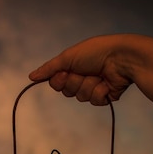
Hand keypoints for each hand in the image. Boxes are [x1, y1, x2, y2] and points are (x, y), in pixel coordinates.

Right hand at [28, 34, 152, 106]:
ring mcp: (94, 87)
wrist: (121, 57)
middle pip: (68, 92)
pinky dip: (99, 91)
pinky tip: (106, 82)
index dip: (59, 81)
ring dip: (88, 85)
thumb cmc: (95, 52)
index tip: (65, 73)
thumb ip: (49, 68)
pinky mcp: (105, 96)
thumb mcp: (68, 57)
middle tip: (84, 72)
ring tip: (98, 75)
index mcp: (73, 67)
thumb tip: (31, 76)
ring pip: (81, 97)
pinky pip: (95, 101)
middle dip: (74, 82)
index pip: (56, 83)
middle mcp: (82, 77)